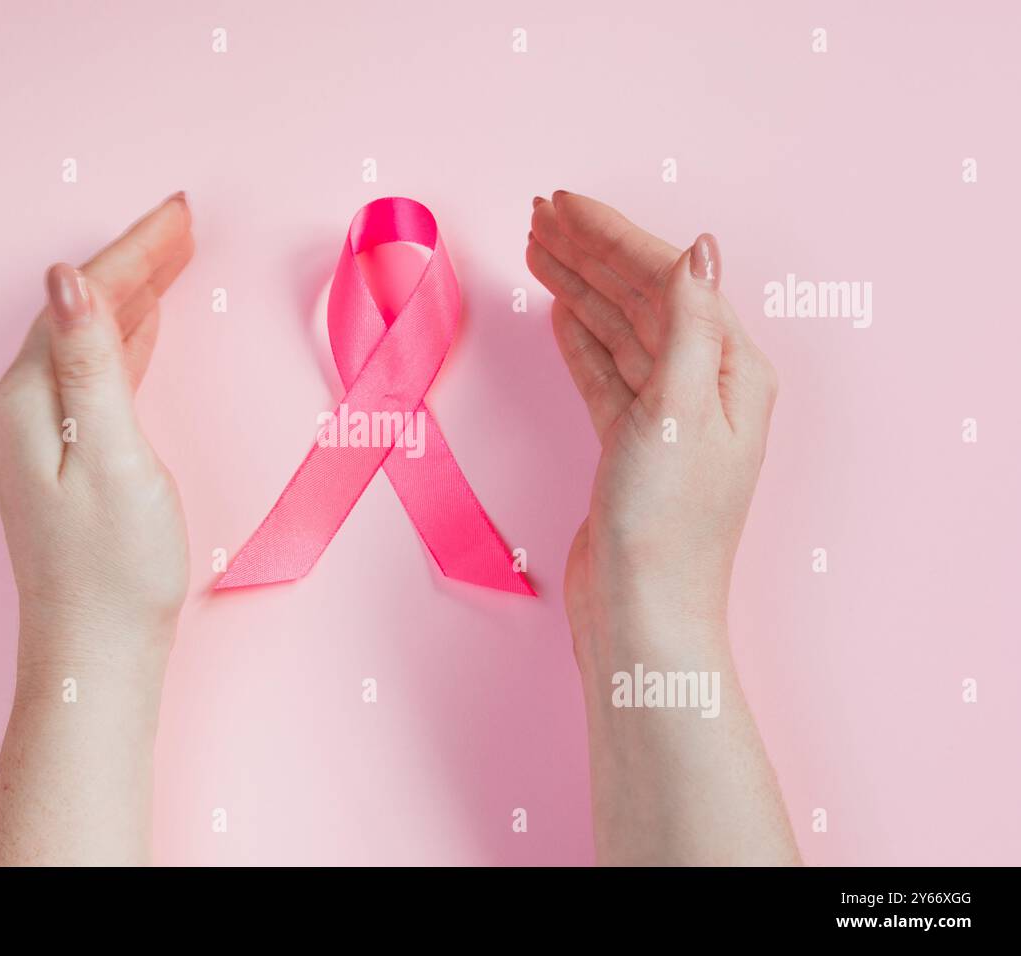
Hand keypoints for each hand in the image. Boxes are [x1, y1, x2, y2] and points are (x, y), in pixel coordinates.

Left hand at [0, 194, 192, 865]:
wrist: (97, 648)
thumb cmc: (115, 565)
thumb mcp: (111, 457)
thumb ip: (90, 364)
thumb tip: (65, 275)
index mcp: (27, 400)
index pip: (81, 299)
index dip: (133, 252)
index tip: (180, 213)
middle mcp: (21, 407)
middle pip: (81, 310)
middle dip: (136, 262)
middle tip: (187, 222)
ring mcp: (37, 432)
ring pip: (89, 338)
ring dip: (133, 294)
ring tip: (176, 255)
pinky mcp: (61, 455)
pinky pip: (93, 373)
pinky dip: (125, 339)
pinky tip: (146, 325)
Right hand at [527, 191, 796, 864]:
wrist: (642, 610)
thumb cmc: (666, 522)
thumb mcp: (678, 412)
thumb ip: (690, 325)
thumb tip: (701, 246)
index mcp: (732, 370)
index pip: (668, 279)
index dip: (612, 236)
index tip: (561, 203)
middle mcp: (706, 385)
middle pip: (642, 297)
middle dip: (590, 251)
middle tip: (539, 213)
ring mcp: (668, 415)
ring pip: (619, 330)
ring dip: (579, 286)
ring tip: (538, 248)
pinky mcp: (633, 444)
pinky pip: (606, 370)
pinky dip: (581, 338)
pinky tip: (561, 310)